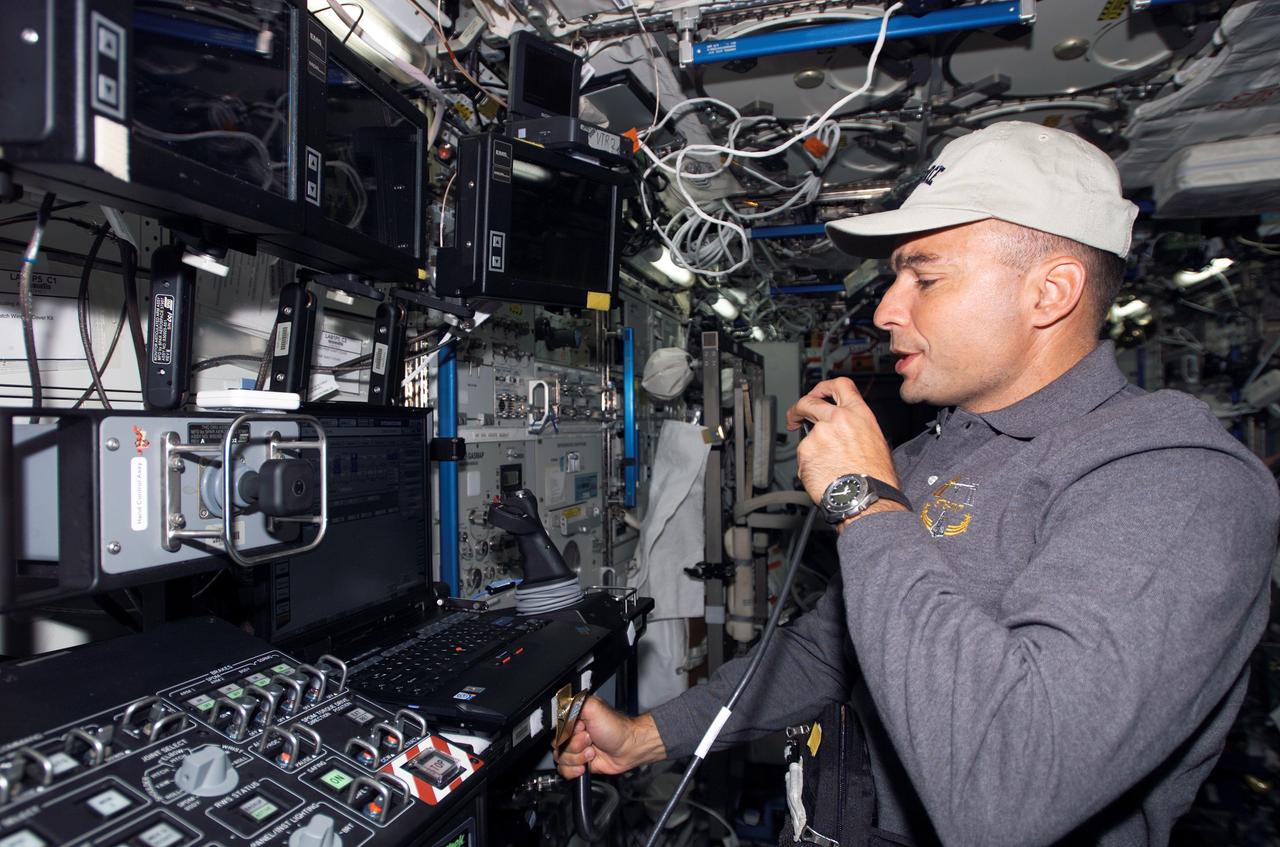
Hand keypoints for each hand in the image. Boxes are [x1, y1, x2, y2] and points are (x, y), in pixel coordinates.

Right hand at [554, 696, 665, 777]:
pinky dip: (574, 770)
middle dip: (574, 746)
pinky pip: (564, 770)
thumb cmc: (616, 728)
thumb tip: (560, 707)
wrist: (629, 749)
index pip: (556, 728)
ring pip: (560, 759)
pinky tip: (586, 765)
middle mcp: (573, 733)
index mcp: (573, 718)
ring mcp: (575, 748)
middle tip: (590, 741)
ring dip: (577, 758)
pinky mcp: (578, 762)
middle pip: (557, 745)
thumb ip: (574, 704)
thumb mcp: (594, 708)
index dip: (567, 733)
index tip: (581, 730)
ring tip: (592, 753)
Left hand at [786, 378, 900, 510]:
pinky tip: (822, 476)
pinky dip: (808, 467)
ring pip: (807, 437)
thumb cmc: (875, 477)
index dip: (823, 387)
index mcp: (858, 414)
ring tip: (827, 469)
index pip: (839, 385)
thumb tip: (847, 430)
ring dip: (811, 451)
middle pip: (808, 402)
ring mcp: (819, 434)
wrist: (864, 497)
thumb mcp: (876, 442)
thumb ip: (857, 428)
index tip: (815, 394)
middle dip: (798, 409)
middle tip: (794, 419)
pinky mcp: (805, 451)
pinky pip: (802, 457)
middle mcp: (837, 419)